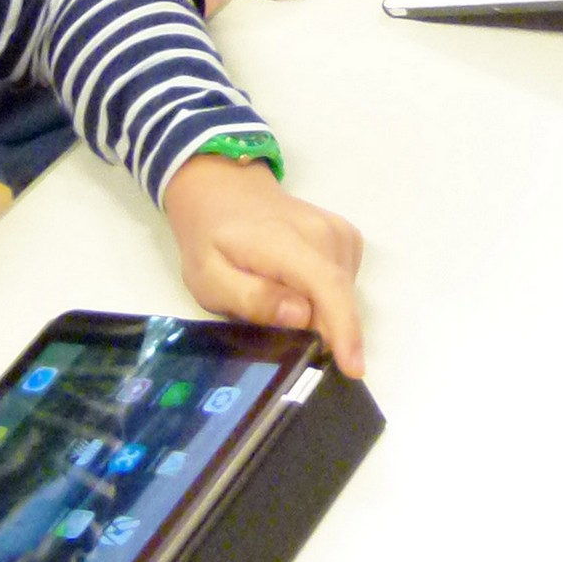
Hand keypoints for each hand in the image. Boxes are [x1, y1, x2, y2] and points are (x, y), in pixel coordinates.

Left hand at [163, 152, 365, 376]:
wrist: (226, 193)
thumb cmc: (212, 240)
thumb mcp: (209, 279)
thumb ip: (250, 298)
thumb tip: (300, 316)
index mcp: (282, 242)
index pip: (327, 285)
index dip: (344, 328)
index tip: (354, 368)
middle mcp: (321, 232)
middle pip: (338, 298)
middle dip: (320, 332)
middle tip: (277, 331)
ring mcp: (338, 232)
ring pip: (343, 295)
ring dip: (320, 314)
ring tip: (278, 300)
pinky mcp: (346, 237)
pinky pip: (345, 284)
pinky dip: (326, 298)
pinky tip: (296, 288)